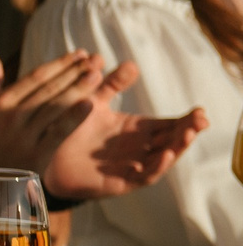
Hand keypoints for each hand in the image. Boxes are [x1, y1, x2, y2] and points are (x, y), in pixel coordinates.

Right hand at [0, 50, 106, 176]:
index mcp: (1, 103)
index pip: (35, 78)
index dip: (59, 64)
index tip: (78, 54)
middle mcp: (12, 117)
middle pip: (48, 90)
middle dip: (73, 73)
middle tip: (94, 60)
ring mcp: (25, 136)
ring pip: (55, 108)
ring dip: (78, 90)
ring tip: (96, 75)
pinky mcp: (37, 154)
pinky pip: (58, 133)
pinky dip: (74, 118)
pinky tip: (90, 105)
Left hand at [41, 59, 206, 199]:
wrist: (44, 153)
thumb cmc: (70, 126)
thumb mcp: (93, 101)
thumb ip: (111, 84)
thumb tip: (130, 63)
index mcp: (136, 129)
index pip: (169, 125)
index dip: (187, 119)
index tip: (200, 110)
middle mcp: (138, 148)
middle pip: (171, 140)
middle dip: (188, 131)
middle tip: (201, 120)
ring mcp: (131, 165)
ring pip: (162, 158)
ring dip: (177, 147)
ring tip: (188, 134)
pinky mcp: (120, 182)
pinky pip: (143, 176)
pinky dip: (156, 166)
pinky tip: (165, 155)